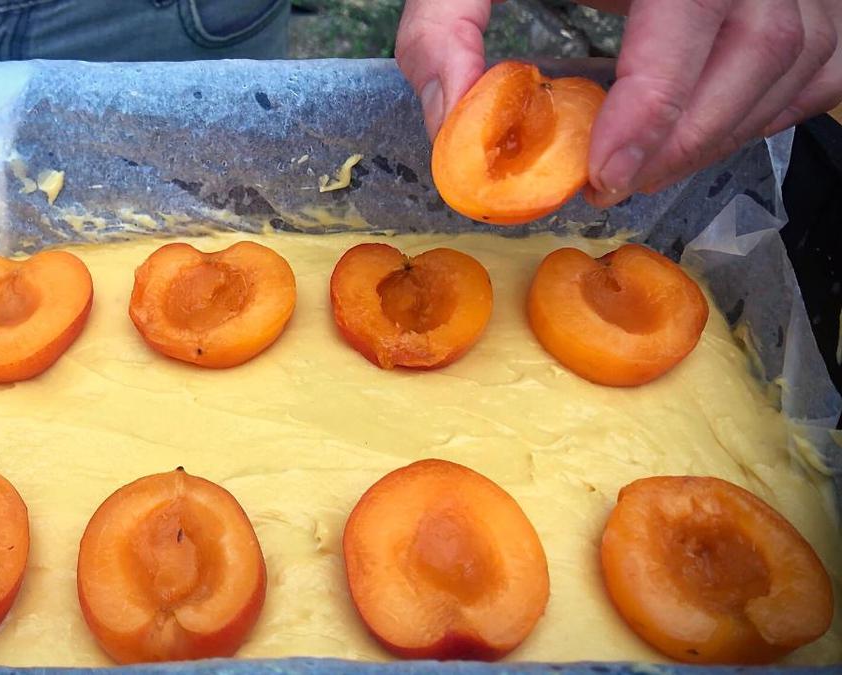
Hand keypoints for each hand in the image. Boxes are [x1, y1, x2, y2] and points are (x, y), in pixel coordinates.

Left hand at [395, 1, 841, 207]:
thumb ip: (445, 29)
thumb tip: (452, 119)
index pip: (693, 13)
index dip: (656, 103)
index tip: (604, 172)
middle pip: (760, 45)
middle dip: (686, 137)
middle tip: (615, 185)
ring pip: (799, 57)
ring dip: (725, 131)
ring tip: (650, 167)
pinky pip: (823, 61)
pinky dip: (773, 109)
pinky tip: (711, 130)